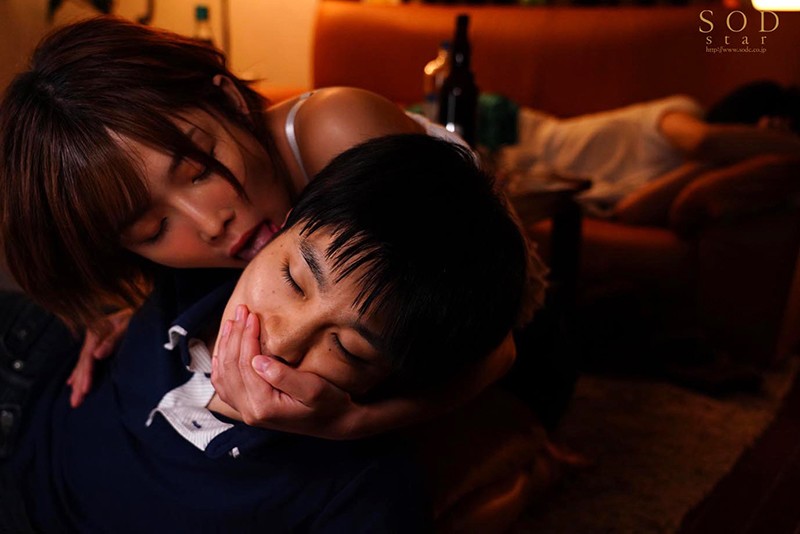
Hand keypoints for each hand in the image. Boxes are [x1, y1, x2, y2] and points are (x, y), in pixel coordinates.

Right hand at [66, 308, 132, 407]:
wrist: (143, 303)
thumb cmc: (138, 313)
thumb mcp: (128, 323)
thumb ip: (113, 338)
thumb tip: (97, 354)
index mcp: (97, 331)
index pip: (88, 357)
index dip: (86, 374)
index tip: (85, 389)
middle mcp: (93, 336)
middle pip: (83, 363)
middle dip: (79, 383)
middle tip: (75, 402)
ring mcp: (95, 340)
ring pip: (83, 363)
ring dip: (78, 381)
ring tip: (74, 398)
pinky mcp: (99, 343)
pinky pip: (86, 360)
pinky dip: (79, 372)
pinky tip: (72, 382)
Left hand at [211, 305, 364, 438]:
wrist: (336, 423)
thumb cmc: (330, 404)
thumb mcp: (314, 389)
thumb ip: (284, 377)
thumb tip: (257, 360)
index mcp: (263, 406)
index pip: (246, 365)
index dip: (247, 336)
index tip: (253, 315)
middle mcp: (250, 412)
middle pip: (231, 368)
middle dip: (235, 336)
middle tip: (242, 311)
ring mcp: (246, 412)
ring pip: (223, 376)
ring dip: (225, 347)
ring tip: (232, 323)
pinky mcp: (249, 408)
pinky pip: (225, 386)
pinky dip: (221, 364)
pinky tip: (225, 348)